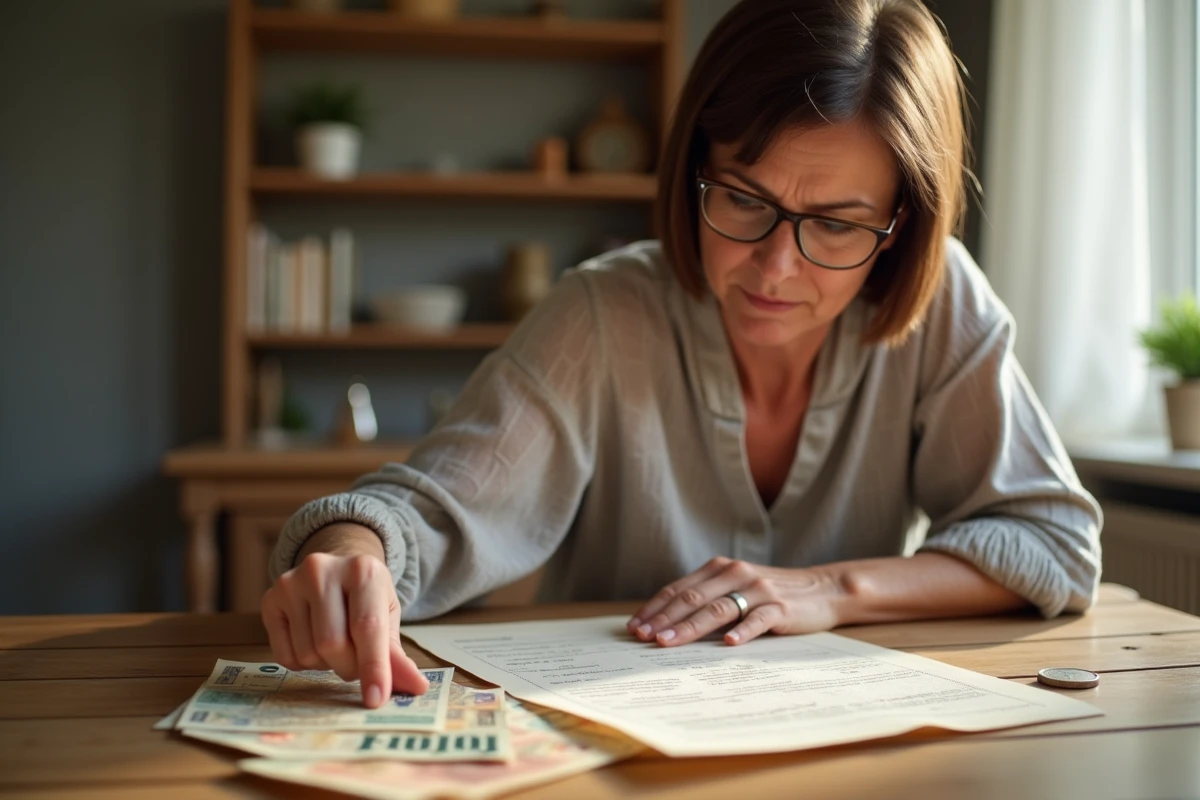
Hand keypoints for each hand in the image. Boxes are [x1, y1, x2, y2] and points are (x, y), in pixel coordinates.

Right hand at [261, 528, 428, 707]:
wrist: (335, 568)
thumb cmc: (365, 598)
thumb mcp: (387, 618)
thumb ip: (397, 655)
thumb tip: (417, 687)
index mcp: (363, 570)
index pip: (367, 628)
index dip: (373, 667)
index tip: (376, 699)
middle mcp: (323, 570)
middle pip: (333, 643)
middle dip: (349, 667)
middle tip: (356, 664)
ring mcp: (291, 582)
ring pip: (308, 652)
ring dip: (326, 665)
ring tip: (336, 647)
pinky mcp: (270, 599)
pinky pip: (285, 656)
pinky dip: (303, 664)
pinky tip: (312, 643)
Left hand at [627, 557, 847, 646]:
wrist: (822, 590)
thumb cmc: (771, 594)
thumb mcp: (736, 589)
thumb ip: (707, 600)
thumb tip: (666, 625)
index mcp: (719, 568)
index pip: (679, 589)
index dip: (654, 608)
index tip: (634, 627)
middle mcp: (735, 573)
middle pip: (692, 599)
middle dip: (663, 620)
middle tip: (642, 638)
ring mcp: (758, 589)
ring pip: (717, 609)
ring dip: (689, 628)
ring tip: (668, 643)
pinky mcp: (780, 607)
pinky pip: (758, 619)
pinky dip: (742, 631)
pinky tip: (728, 644)